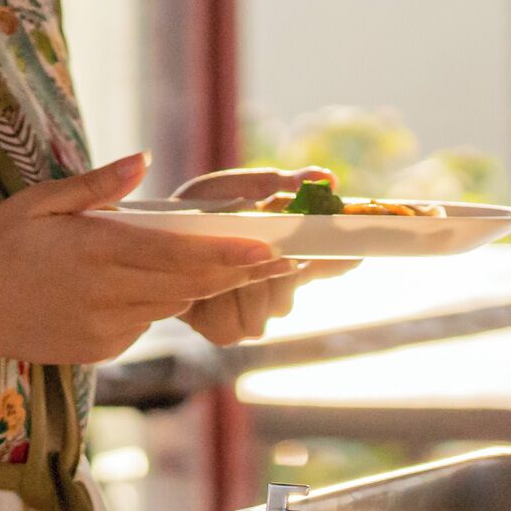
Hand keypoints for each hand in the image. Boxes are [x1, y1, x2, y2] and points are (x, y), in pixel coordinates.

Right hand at [0, 155, 290, 364]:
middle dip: (239, 273)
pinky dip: (156, 304)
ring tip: (239, 268)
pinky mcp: (103, 349)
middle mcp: (109, 293)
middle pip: (190, 284)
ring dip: (199, 286)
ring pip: (173, 304)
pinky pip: (146, 323)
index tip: (271, 249)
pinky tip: (150, 288)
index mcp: (97, 250)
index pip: (179, 254)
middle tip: (284, 261)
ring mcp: (107, 327)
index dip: (230, 254)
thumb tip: (144, 158)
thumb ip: (96, 185)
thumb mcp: (39, 202)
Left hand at [171, 166, 358, 342]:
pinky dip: (219, 307)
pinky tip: (204, 288)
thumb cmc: (203, 208)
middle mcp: (277, 289)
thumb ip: (286, 184)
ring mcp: (254, 313)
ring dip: (244, 288)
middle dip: (272, 273)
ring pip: (266, 314)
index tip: (355, 253)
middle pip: (293, 297)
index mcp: (291, 253)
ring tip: (221, 265)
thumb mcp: (244, 188)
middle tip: (255, 248)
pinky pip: (235, 329)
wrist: (155, 235)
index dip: (341, 262)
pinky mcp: (223, 330)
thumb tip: (329, 179)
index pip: (331, 263)